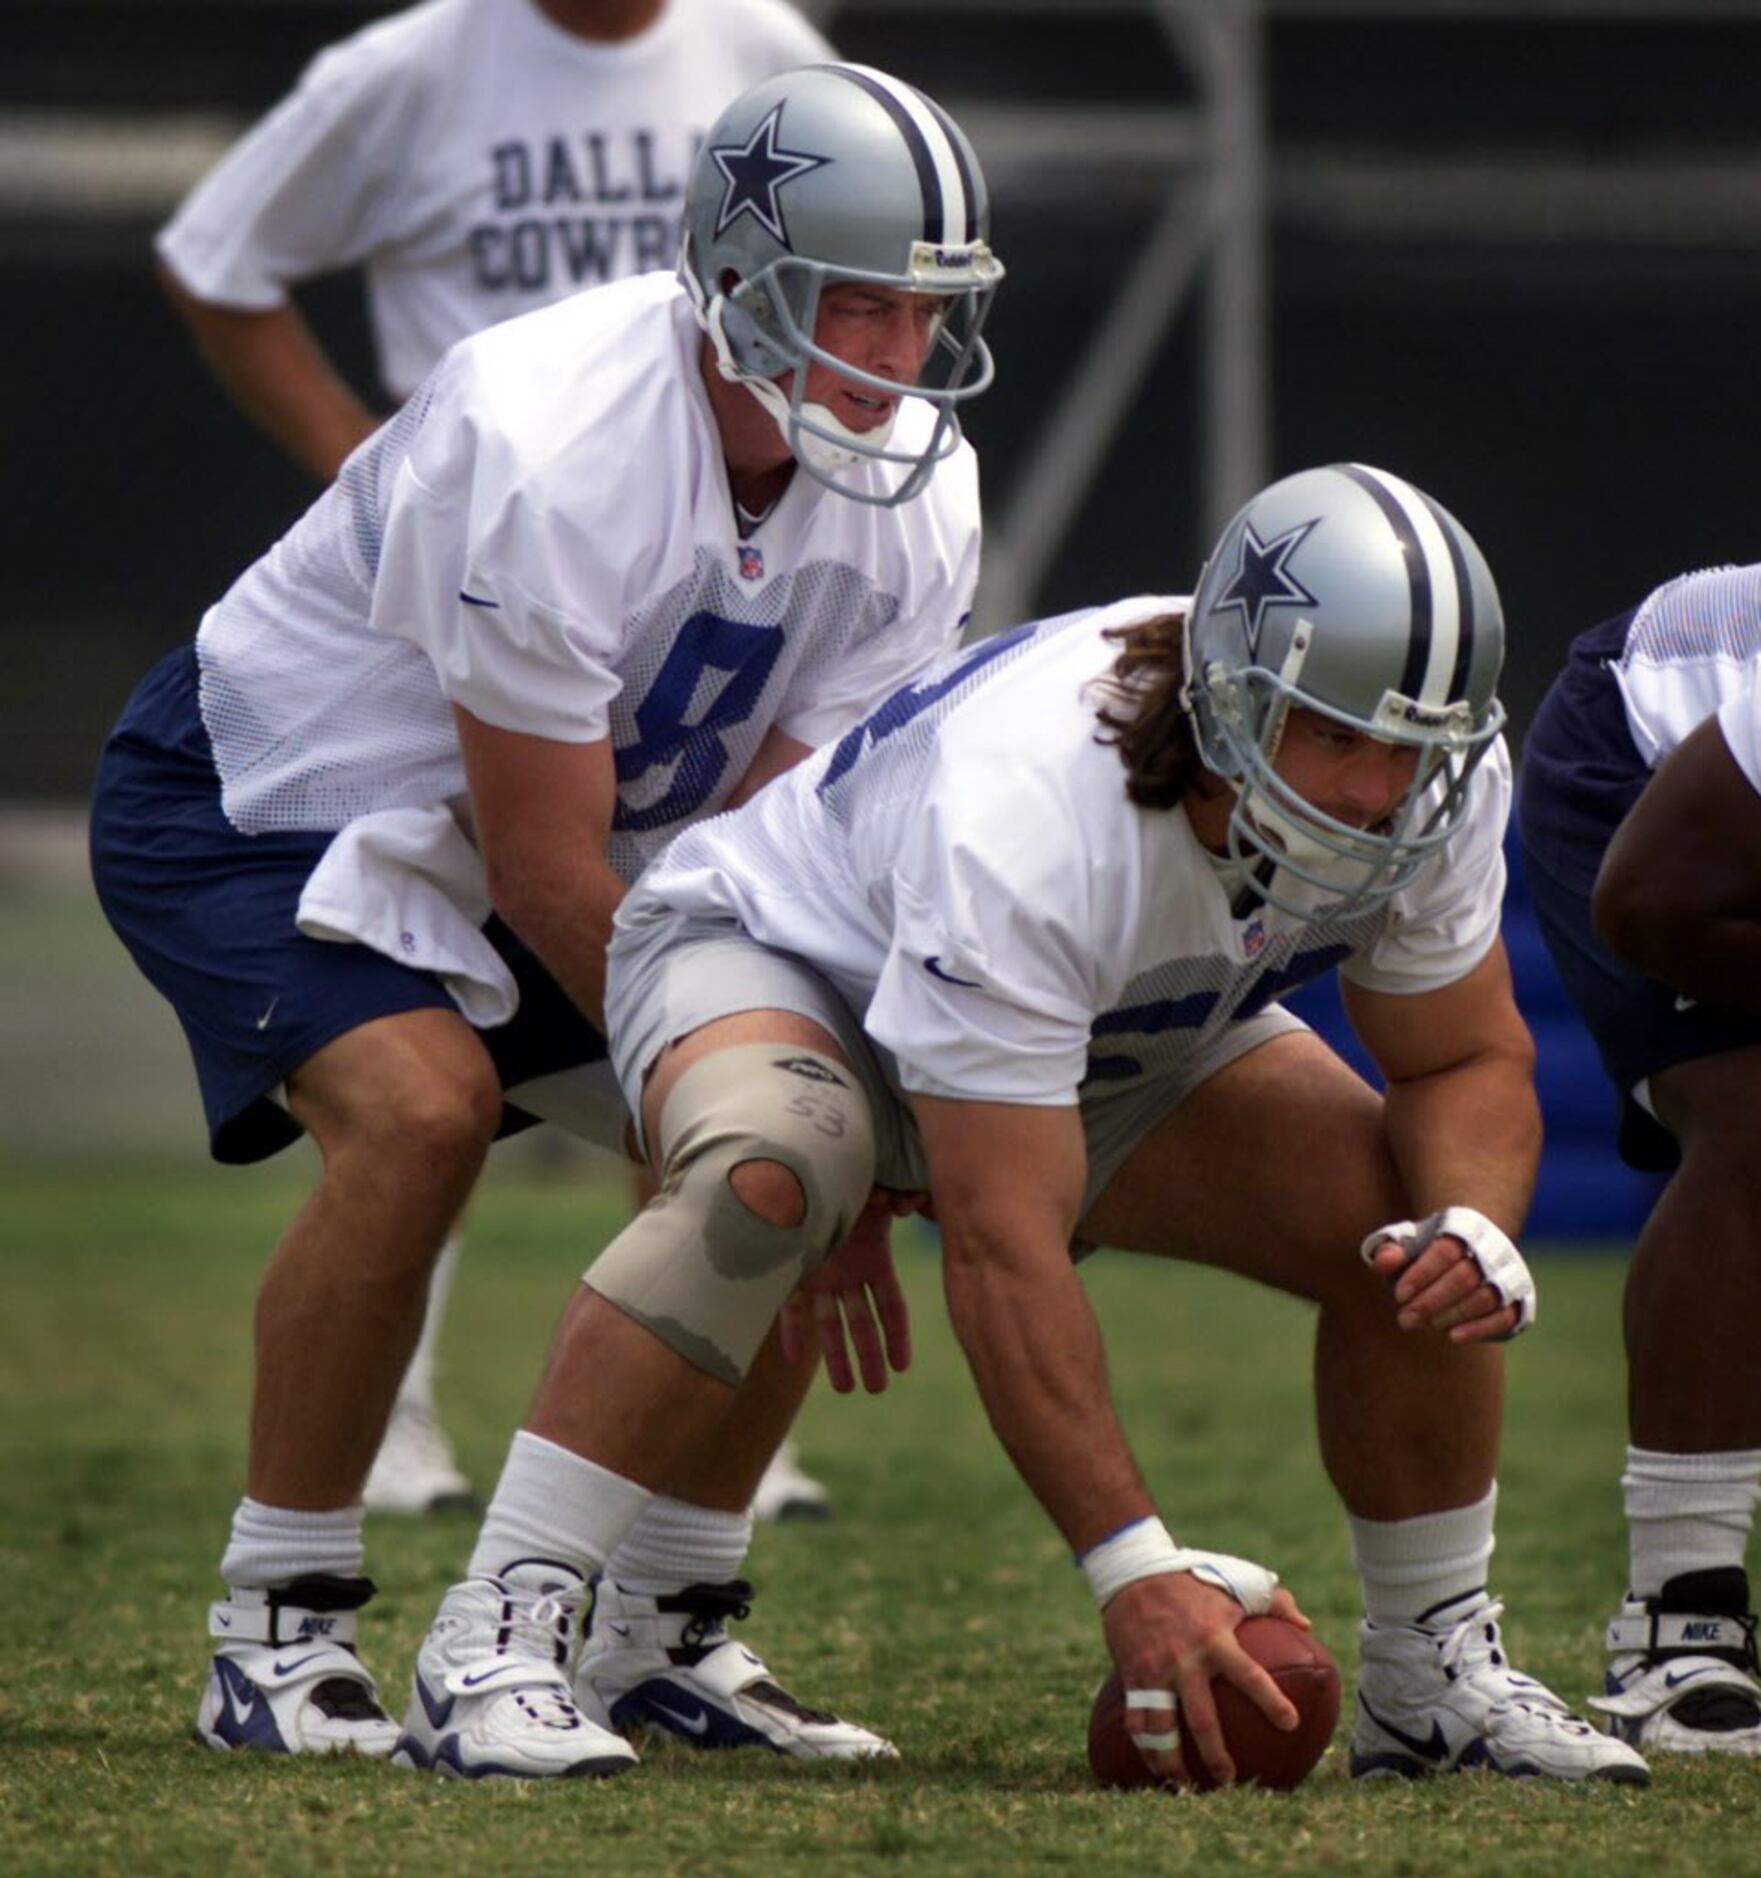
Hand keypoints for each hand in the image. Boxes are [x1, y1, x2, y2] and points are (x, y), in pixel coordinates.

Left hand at [778, 1189, 914, 1392]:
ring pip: (830, 1324)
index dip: (897, 1337)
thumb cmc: (846, 1180)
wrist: (804, 1169)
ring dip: (836, 1356)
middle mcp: (848, 1273)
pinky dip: (792, 1332)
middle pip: (862, 1324)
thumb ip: (895, 1197)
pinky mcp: (794, 1273)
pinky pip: (792, 1309)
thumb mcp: (875, 1190)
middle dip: (870, 1356)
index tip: (902, 1367)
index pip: (892, 1306)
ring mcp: (821, 1275)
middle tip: (876, 1390)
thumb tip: (909, 1199)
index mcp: (873, 1259)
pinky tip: (793, 1359)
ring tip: (846, 1389)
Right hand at [1101, 1572, 1308, 1786]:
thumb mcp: (1234, 1580)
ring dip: (1172, 1764)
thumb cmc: (1190, 1577)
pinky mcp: (1133, 1676)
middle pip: (1202, 1721)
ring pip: (1162, 1731)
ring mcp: (1156, 1672)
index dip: (1271, 1701)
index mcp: (1215, 1639)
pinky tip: (1155, 1767)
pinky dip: (1145, 1749)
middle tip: (1229, 1779)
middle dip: (1217, 1756)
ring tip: (1186, 1786)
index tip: (1290, 1724)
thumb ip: (1273, 1601)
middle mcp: (1185, 1661)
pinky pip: (1137, 1721)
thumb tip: (1306, 1623)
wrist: (1132, 1571)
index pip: (1249, 1675)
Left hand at [1364, 1206, 1535, 1342]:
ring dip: (1452, 1315)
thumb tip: (1382, 1262)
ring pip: (1485, 1298)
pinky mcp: (1519, 1303)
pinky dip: (1481, 1329)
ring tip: (1426, 1325)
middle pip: (1464, 1277)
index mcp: (1464, 1229)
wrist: (1471, 1251)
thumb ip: (1390, 1251)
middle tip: (1404, 1320)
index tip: (1398, 1295)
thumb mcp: (1406, 1245)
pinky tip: (1454, 1336)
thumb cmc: (1429, 1252)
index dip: (1421, 1274)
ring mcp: (1509, 1277)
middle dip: (1431, 1301)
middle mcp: (1493, 1251)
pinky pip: (1506, 1318)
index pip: (1444, 1250)